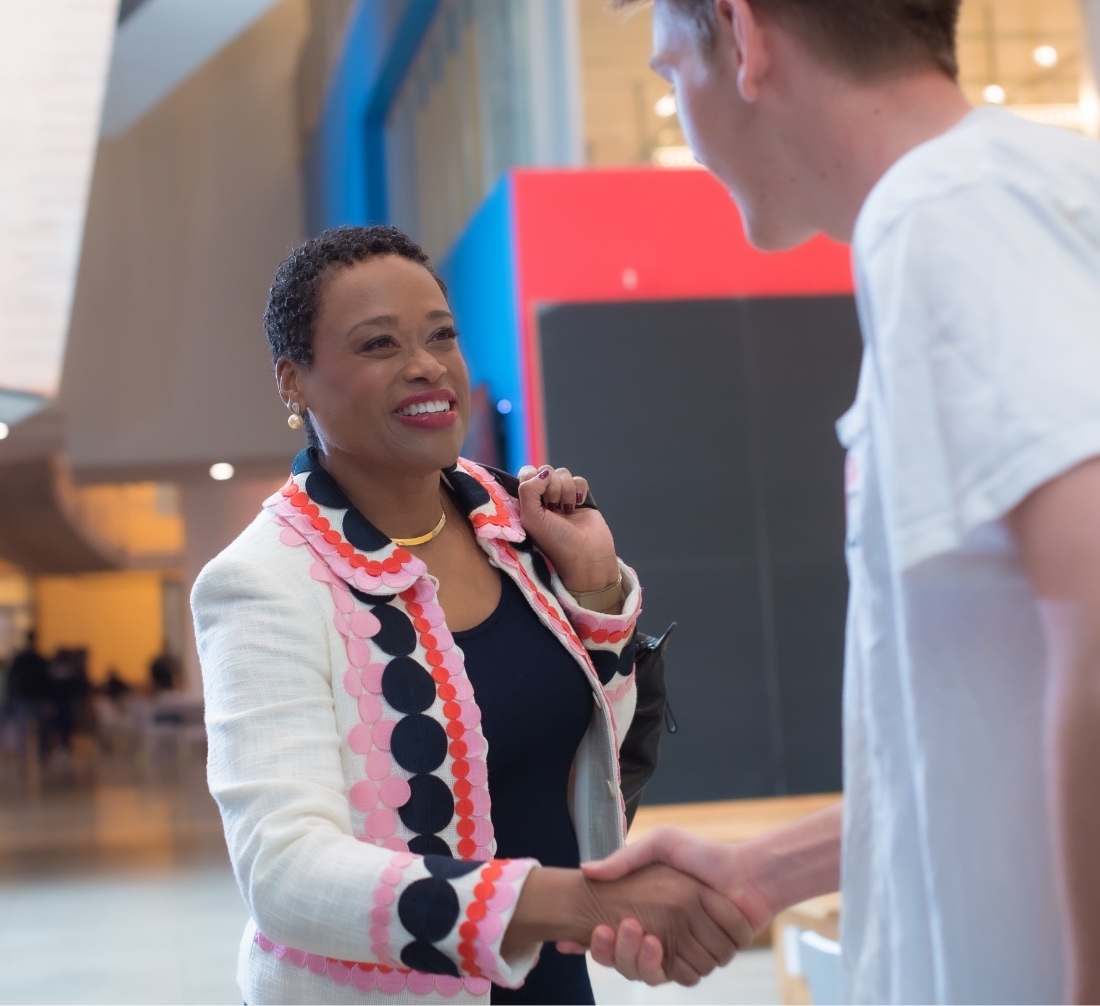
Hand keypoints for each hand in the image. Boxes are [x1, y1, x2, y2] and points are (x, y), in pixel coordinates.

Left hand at [516, 465, 617, 590]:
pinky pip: (579, 480)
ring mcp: (563, 496)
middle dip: (552, 488)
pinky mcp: (580, 497)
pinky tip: (578, 506)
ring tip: (567, 511)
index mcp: (527, 502)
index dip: (534, 480)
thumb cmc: (555, 541)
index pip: (527, 474)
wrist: (585, 555)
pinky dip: (579, 491)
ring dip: (566, 491)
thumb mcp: (531, 518)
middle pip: (546, 470)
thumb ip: (528, 490)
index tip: (540, 499)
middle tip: (553, 508)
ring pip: (564, 473)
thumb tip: (544, 473)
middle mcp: (543, 497)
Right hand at [578, 863, 754, 985]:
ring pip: (650, 973)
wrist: (748, 875)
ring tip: (643, 937)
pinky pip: (682, 976)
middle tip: (614, 930)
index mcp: (647, 912)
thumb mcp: (662, 844)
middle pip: (626, 962)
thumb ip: (626, 857)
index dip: (596, 943)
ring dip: (640, 960)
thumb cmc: (705, 855)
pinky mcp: (704, 961)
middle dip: (617, 953)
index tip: (580, 936)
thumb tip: (587, 871)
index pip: (612, 938)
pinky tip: (657, 945)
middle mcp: (661, 934)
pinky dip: (673, 964)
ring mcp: (682, 951)